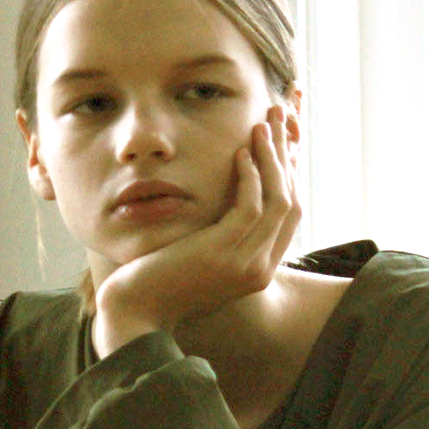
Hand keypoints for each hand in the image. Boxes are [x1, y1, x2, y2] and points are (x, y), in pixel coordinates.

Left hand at [93, 103, 301, 356]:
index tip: (285, 138)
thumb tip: (229, 200)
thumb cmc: (157, 283)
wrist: (135, 312)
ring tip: (264, 122)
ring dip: (273, 156)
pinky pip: (251, 205)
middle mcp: (261, 268)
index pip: (290, 214)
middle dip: (289, 154)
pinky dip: (250, 175)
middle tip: (281, 115)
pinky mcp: (225, 253)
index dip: (290, 171)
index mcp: (260, 270)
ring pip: (279, 199)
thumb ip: (222, 235)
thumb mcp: (199, 257)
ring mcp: (247, 263)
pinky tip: (241, 151)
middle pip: (293, 201)